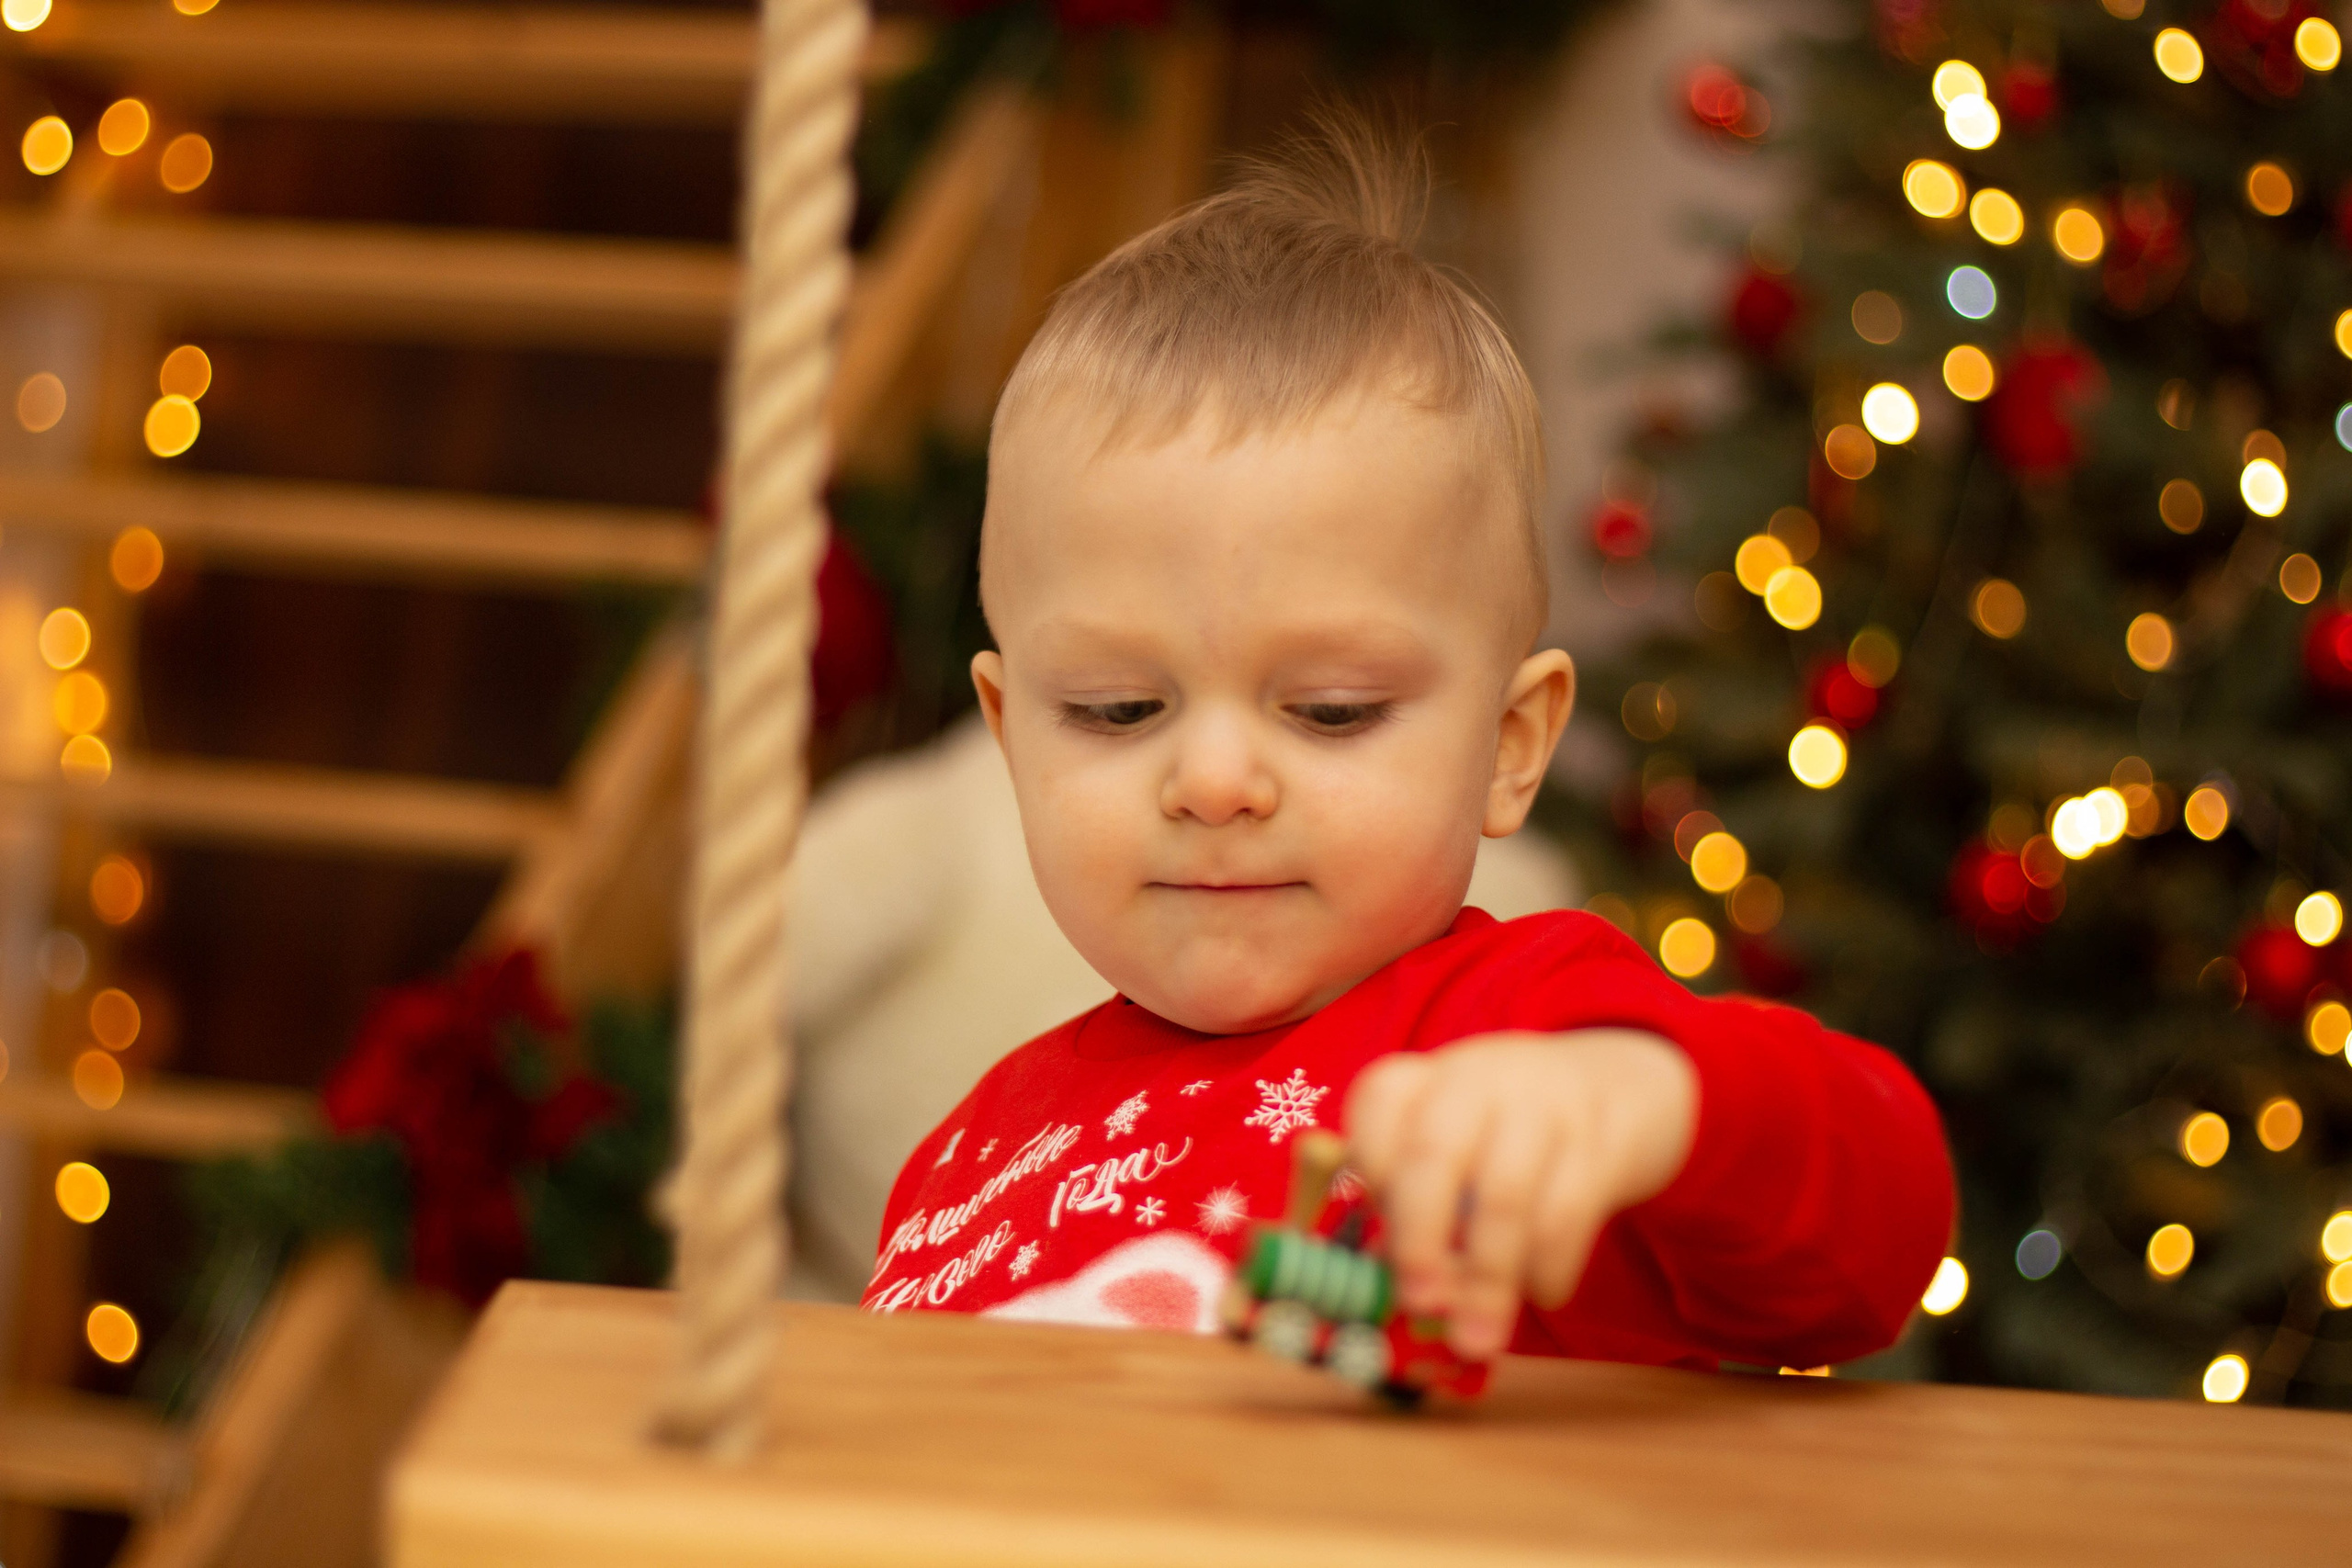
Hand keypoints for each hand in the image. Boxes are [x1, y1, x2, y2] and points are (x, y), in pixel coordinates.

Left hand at [1344, 1030, 1697, 1359]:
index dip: (1369, 1167)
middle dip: (1419, 1237)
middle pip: (1434, 1152)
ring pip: (1505, 1195)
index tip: (1371, 1228)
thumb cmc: (1514, 1134)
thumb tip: (1385, 1282)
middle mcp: (1479, 1080)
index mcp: (1429, 1079)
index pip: (1381, 1100)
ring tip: (1476, 1338)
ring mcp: (1544, 1104)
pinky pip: (1567, 1214)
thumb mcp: (1462, 1144)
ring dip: (1486, 1277)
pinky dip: (1547, 1267)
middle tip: (1418, 1303)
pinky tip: (1540, 1292)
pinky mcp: (1602, 1142)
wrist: (1624, 1087)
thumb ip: (1419, 1202)